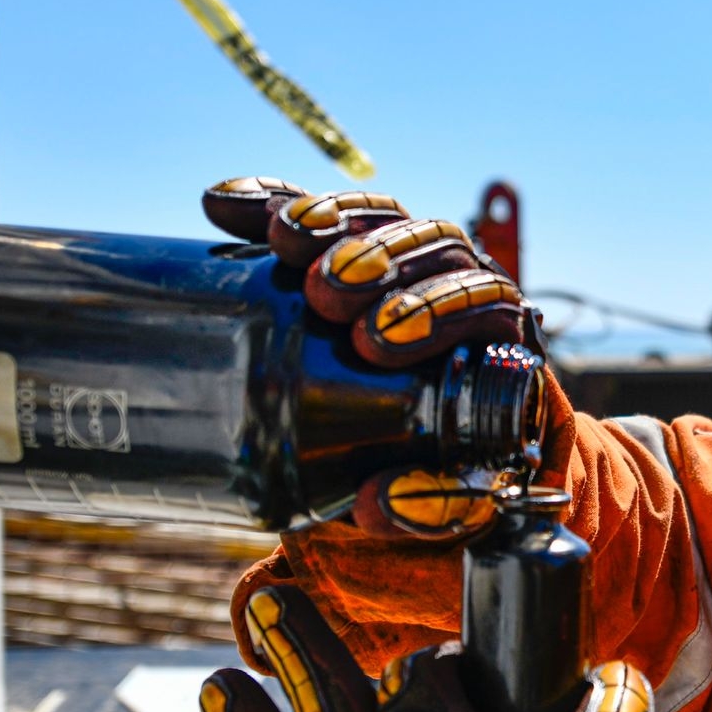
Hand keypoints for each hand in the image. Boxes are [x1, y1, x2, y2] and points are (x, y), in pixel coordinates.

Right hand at [202, 175, 554, 539]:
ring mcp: (395, 258)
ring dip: (333, 219)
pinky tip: (219, 208)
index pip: (486, 301)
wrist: (390, 455)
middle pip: (436, 245)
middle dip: (381, 262)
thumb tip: (382, 502)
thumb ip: (431, 510)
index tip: (375, 343)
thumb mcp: (445, 501)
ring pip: (381, 216)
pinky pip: (308, 212)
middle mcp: (453, 284)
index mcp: (492, 338)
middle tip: (326, 294)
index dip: (438, 310)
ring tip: (283, 242)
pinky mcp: (337, 246)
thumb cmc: (433, 473)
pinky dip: (266, 201)